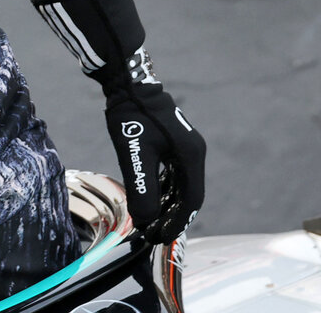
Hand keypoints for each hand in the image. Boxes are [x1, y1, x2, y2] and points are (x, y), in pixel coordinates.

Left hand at [105, 71, 204, 244]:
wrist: (128, 83)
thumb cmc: (132, 117)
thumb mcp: (135, 156)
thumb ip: (143, 189)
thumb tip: (146, 220)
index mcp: (191, 155)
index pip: (192, 199)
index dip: (177, 221)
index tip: (161, 237)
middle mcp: (193, 152)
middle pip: (188, 194)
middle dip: (171, 216)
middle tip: (152, 234)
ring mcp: (184, 147)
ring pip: (180, 185)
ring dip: (167, 204)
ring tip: (149, 222)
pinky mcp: (173, 143)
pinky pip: (173, 174)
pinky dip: (163, 190)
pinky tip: (150, 199)